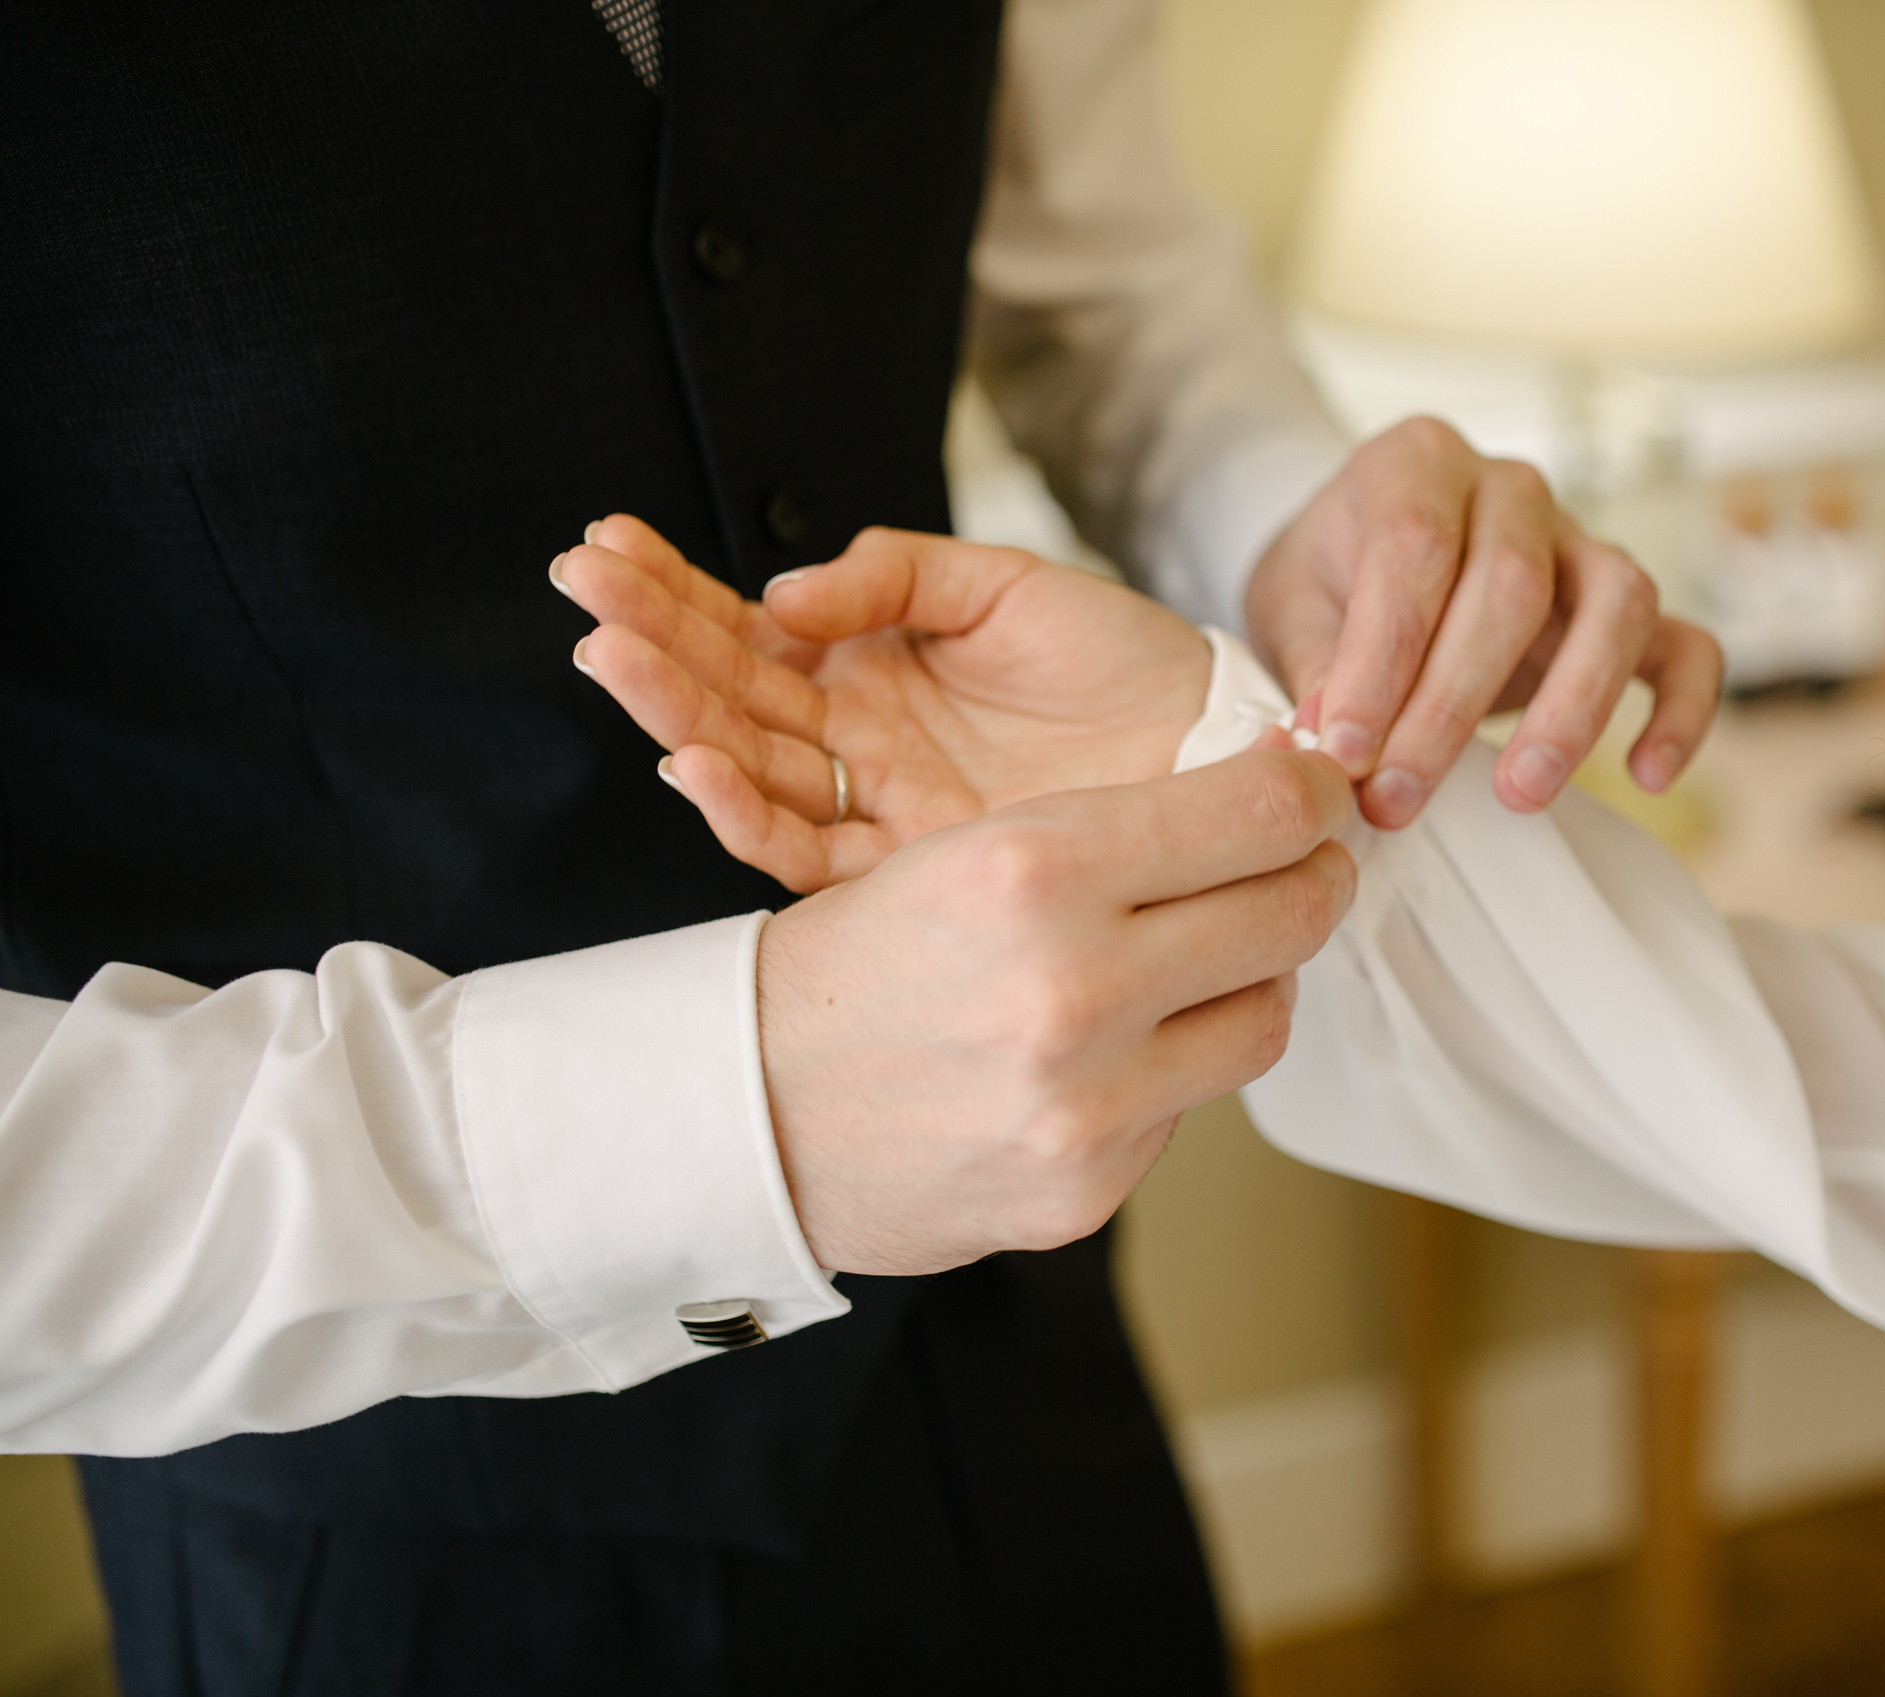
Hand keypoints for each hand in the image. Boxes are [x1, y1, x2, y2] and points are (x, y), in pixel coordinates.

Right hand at [552, 518, 1212, 892]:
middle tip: (580, 589)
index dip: (676, 591)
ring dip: (674, 709)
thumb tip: (784, 593)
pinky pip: (814, 849)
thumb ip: (898, 573)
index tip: (603, 546)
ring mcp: (883, 813)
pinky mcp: (918, 873)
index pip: (749, 632)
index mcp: (870, 674)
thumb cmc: (1120, 662)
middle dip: (650, 641)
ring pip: (753, 766)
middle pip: (729, 698)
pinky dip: (746, 808)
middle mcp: (861, 750)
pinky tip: (691, 765)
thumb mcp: (1004, 588)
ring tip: (608, 654)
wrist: (1215, 750)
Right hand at [755, 749, 1356, 1271]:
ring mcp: (1089, 1102)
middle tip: (1305, 862)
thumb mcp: (971, 850)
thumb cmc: (862, 963)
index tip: (1319, 787)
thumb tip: (1282, 791)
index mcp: (1034, 869)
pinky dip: (1174, 1065)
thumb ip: (1122, 829)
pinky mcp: (1090, 1186)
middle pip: (1294, 912)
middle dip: (1316, 875)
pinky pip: (1192, 1104)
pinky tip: (1116, 1046)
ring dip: (1257, 977)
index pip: (1262, 811)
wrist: (749, 1113)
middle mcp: (1073, 987)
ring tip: (1211, 954)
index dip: (1315, 791)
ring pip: (1266, 1016)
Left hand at [1246, 416, 1724, 828]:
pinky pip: (1687, 645)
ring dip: (1573, 707)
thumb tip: (1329, 740)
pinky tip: (1648, 775)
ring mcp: (1580, 541)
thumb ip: (1312, 661)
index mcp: (1417, 462)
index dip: (1382, 657)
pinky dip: (1681, 710)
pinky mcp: (1624, 606)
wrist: (1365, 562)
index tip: (1346, 749)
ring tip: (1520, 792)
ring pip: (1615, 604)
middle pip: (1511, 584)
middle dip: (1452, 705)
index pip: (1414, 548)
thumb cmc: (1330, 580)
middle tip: (1399, 796)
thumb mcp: (1290, 604)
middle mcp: (1510, 489)